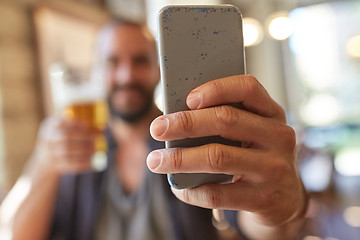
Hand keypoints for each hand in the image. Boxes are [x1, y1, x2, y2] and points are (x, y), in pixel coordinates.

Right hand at [30, 117, 94, 174]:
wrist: (45, 160)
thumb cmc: (61, 139)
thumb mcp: (63, 128)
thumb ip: (76, 125)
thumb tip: (101, 127)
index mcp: (50, 126)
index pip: (62, 123)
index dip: (78, 124)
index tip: (90, 126)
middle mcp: (48, 139)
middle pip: (66, 137)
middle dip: (84, 137)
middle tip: (97, 138)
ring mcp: (50, 153)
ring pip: (68, 152)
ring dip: (84, 150)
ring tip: (95, 149)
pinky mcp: (56, 165)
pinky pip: (70, 165)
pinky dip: (82, 163)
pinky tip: (92, 161)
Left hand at [147, 75, 306, 226]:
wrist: (285, 199)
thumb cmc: (256, 156)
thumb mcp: (252, 133)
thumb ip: (227, 122)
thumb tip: (175, 121)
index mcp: (272, 113)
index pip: (247, 88)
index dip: (216, 89)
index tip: (187, 99)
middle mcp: (278, 137)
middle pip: (226, 120)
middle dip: (185, 123)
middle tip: (157, 129)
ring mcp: (273, 169)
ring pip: (217, 157)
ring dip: (179, 159)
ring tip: (156, 161)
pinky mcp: (264, 199)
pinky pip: (218, 193)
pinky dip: (191, 190)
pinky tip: (178, 188)